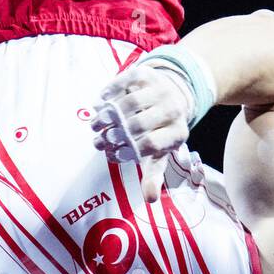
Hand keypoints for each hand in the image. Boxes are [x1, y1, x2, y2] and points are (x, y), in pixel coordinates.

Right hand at [90, 63, 192, 202]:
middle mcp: (173, 109)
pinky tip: (100, 102)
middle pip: (139, 124)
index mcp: (178, 133)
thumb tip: (149, 199)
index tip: (114, 155)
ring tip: (95, 125)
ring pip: (130, 102)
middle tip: (99, 141)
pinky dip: (110, 91)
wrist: (173, 94)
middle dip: (115, 134)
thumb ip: (154, 175)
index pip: (150, 144)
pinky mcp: (148, 74)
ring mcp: (161, 89)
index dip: (128, 151)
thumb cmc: (162, 132)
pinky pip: (126, 81)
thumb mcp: (161, 154)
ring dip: (108, 115)